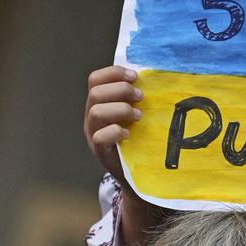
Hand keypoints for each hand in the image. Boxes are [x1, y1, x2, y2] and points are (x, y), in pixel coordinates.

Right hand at [84, 66, 142, 185]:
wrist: (136, 172)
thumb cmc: (138, 138)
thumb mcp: (135, 114)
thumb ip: (136, 97)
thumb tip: (153, 76)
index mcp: (99, 103)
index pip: (95, 79)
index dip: (113, 73)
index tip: (135, 76)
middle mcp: (92, 117)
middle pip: (95, 93)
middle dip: (121, 90)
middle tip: (140, 97)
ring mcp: (93, 134)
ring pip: (96, 112)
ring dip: (121, 109)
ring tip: (138, 116)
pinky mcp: (100, 151)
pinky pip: (100, 137)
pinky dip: (116, 131)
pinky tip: (129, 134)